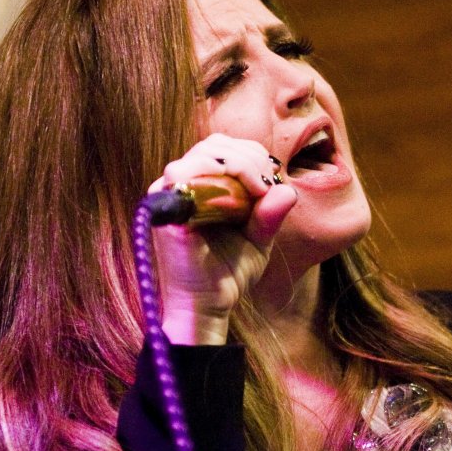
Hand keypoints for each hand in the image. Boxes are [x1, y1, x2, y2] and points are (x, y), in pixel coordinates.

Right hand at [147, 133, 296, 344]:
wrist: (208, 305)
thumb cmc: (229, 272)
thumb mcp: (259, 239)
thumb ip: (270, 214)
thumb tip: (287, 190)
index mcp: (201, 187)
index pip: (224, 149)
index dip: (251, 155)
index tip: (270, 181)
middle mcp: (181, 187)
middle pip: (214, 145)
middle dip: (248, 158)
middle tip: (266, 185)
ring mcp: (168, 195)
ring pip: (202, 154)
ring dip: (238, 165)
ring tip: (258, 190)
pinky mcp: (164, 209)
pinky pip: (183, 175)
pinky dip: (219, 176)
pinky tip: (243, 196)